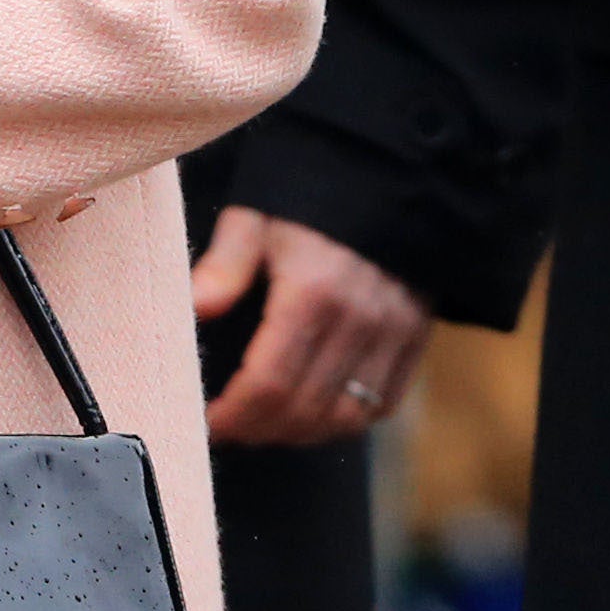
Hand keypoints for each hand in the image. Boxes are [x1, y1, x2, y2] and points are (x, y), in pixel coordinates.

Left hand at [191, 205, 433, 445]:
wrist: (387, 177)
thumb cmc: (308, 200)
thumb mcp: (254, 220)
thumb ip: (224, 267)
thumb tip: (193, 309)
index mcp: (312, 294)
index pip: (270, 383)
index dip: (236, 415)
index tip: (208, 422)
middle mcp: (360, 321)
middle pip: (307, 409)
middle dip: (260, 430)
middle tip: (229, 428)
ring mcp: (394, 334)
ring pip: (347, 416)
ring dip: (301, 433)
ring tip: (263, 426)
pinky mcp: (415, 339)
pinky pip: (383, 403)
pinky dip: (345, 421)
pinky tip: (312, 415)